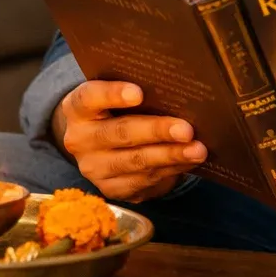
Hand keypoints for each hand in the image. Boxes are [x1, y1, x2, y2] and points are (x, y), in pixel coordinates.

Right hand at [53, 80, 206, 201]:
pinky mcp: (111, 189)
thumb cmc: (117, 108)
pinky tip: (189, 161)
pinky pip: (144, 181)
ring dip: (171, 155)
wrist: (99, 144)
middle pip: (120, 133)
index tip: (139, 93)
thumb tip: (177, 87)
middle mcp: (80, 139)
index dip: (113, 94)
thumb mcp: (116, 95)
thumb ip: (137, 89)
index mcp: (78, 108)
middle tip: (186, 129)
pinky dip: (171, 169)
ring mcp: (94, 168)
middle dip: (157, 131)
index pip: (90, 97)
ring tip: (197, 149)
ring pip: (136, 161)